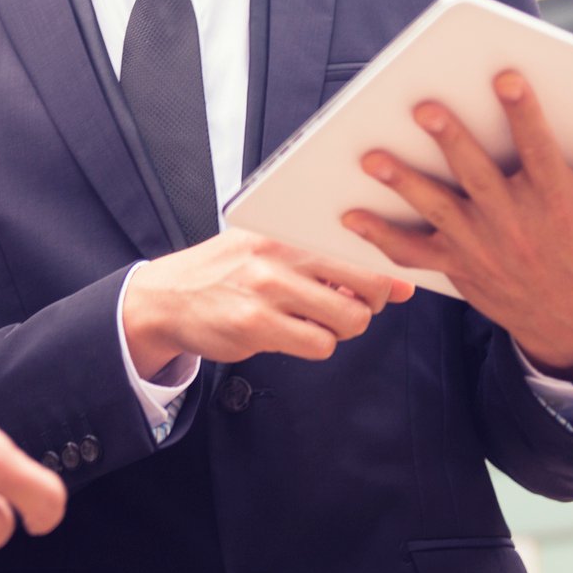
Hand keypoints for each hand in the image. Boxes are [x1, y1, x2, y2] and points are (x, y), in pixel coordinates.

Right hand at [120, 228, 409, 379]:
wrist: (168, 297)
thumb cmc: (227, 272)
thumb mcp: (274, 251)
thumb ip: (334, 263)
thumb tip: (404, 286)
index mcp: (287, 227)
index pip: (360, 244)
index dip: (384, 270)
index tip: (386, 283)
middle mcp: (280, 252)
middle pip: (368, 283)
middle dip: (371, 303)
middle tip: (351, 305)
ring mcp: (268, 288)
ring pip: (349, 319)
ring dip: (340, 329)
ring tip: (316, 320)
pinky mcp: (256, 325)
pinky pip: (319, 345)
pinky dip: (316, 345)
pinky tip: (293, 333)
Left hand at [343, 73, 572, 382]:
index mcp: (560, 201)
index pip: (540, 150)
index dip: (524, 114)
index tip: (506, 77)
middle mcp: (517, 223)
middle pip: (478, 176)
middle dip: (451, 140)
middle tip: (423, 106)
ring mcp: (482, 247)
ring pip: (437, 210)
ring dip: (403, 183)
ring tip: (371, 156)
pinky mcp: (457, 266)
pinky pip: (413, 252)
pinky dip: (380, 236)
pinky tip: (350, 214)